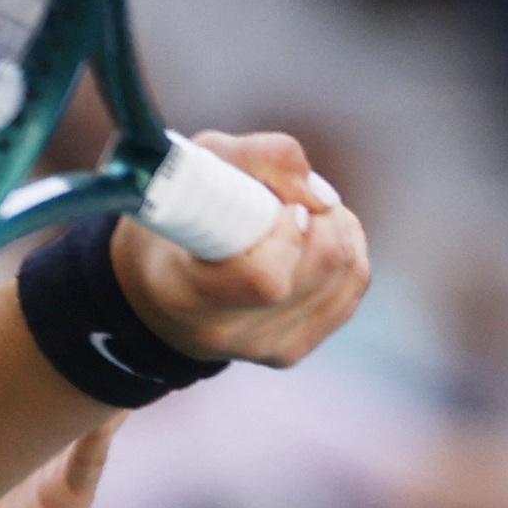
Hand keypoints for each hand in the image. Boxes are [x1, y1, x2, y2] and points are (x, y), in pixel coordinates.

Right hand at [110, 131, 368, 368]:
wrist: (156, 288)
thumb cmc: (175, 217)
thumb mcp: (197, 164)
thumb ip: (259, 158)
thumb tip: (322, 195)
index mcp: (185, 293)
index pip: (264, 280)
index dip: (287, 235)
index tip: (281, 205)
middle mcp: (225, 333)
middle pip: (320, 270)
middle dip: (322, 217)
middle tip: (293, 199)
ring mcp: (262, 348)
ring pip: (345, 275)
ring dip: (338, 229)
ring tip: (303, 214)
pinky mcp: (291, 349)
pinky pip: (351, 289)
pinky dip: (348, 251)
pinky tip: (318, 237)